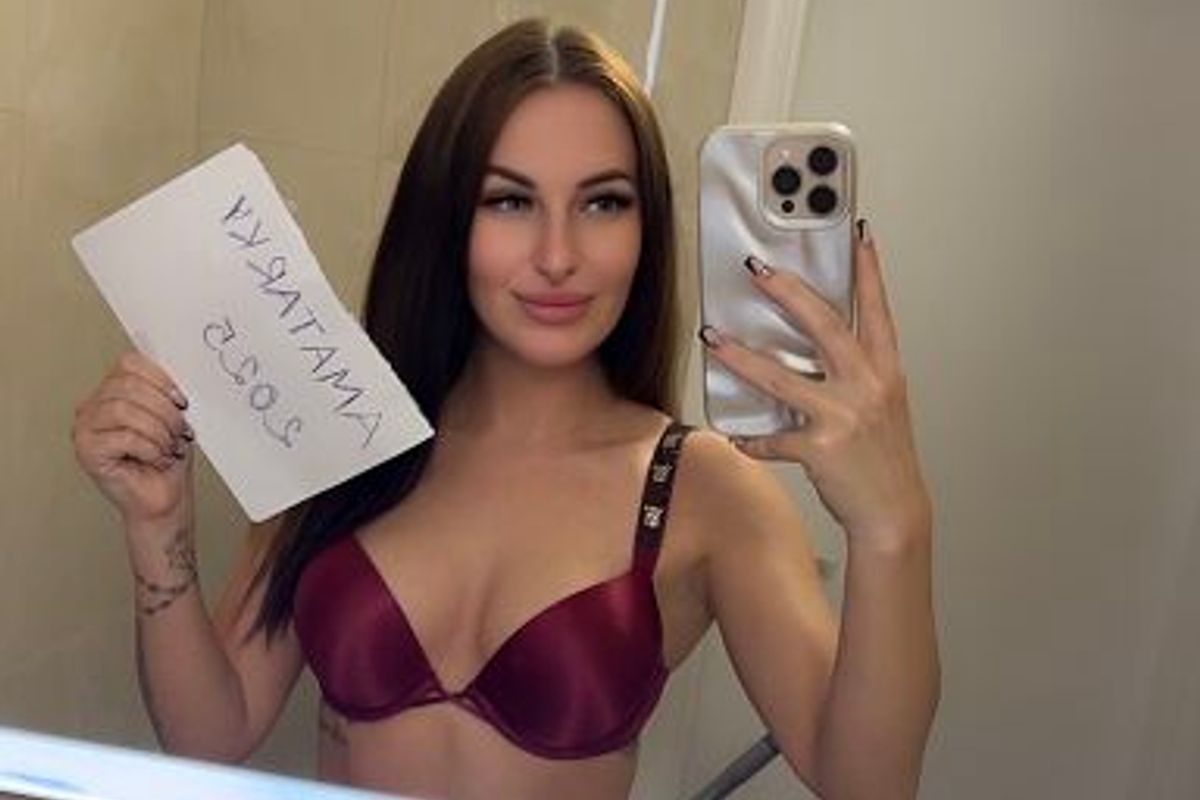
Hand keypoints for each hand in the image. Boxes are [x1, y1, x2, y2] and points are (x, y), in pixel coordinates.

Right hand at [73, 352, 194, 527]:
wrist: (166, 498)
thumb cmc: (169, 458)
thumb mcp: (173, 416)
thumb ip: (166, 392)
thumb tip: (178, 373)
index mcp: (112, 390)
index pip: (129, 363)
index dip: (160, 379)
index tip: (182, 401)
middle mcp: (93, 405)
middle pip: (128, 386)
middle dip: (164, 410)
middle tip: (181, 431)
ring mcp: (85, 428)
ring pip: (124, 410)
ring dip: (158, 430)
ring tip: (170, 447)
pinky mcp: (86, 452)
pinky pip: (123, 437)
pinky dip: (150, 448)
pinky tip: (158, 458)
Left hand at [700, 221, 930, 547]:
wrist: (894, 511)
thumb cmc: (885, 456)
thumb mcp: (882, 404)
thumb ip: (857, 371)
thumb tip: (817, 346)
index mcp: (884, 370)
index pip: (877, 309)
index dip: (869, 270)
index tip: (860, 233)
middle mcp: (867, 385)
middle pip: (824, 326)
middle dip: (787, 292)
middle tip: (756, 269)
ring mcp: (843, 416)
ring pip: (782, 378)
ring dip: (741, 357)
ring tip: (713, 337)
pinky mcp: (821, 448)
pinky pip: (774, 439)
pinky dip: (752, 439)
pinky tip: (734, 435)